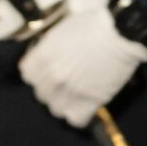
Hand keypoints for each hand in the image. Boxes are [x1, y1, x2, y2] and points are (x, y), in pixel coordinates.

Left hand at [18, 0, 146, 127]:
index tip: (47, 72)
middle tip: (65, 84)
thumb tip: (47, 57)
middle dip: (51, 90)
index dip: (38, 74)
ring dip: (63, 104)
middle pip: (41, 94)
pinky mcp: (91, 101)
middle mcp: (52, 76)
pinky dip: (79, 116)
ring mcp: (70, 90)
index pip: (27, 76)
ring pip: (56, 109)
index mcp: (42, 57)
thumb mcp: (60, 31)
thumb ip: (49, 48)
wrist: (119, 33)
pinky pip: (76, 120)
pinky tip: (85, 107)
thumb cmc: (91, 25)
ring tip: (74, 97)